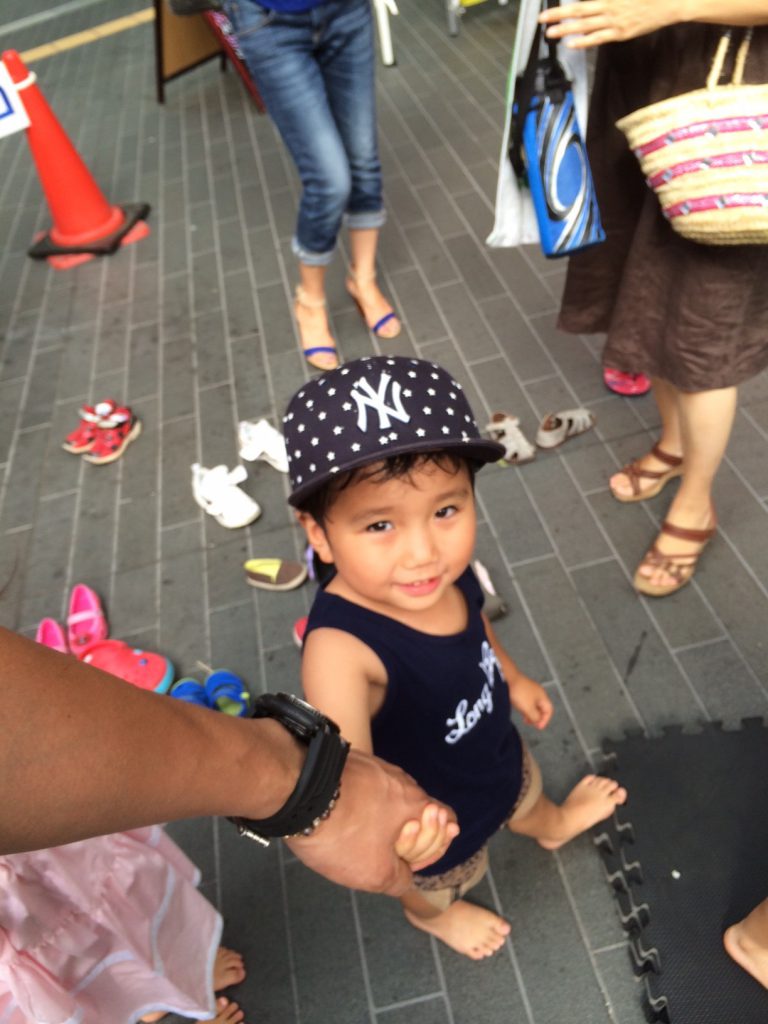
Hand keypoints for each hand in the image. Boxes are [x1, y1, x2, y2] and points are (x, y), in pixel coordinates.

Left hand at [284, 750, 457, 896]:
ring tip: (351, 836)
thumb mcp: (375, 874)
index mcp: (416, 803)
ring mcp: (376, 765)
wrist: (297, 788)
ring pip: (389, 797)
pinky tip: (337, 818)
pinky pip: (365, 787)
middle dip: (403, 836)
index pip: (449, 819)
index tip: (408, 860)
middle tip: (377, 852)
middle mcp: (402, 778)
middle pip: (416, 809)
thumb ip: (401, 879)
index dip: (434, 847)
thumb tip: (405, 876)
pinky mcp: (352, 761)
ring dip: (379, 819)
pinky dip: (358, 804)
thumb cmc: (342, 833)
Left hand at [509, 673, 552, 729]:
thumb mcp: (528, 708)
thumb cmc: (518, 691)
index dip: (545, 720)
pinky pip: (526, 701)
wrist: (508, 679)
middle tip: (532, 724)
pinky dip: (525, 707)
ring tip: (525, 719)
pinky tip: (519, 709)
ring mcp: (530, 690)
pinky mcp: (522, 689)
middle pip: (542, 708)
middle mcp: (538, 692)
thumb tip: (537, 721)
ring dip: (531, 713)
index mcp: (542, 696)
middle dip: (538, 717)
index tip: (538, 727)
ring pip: (533, 705)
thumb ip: (535, 717)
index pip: (549, 710)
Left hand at [538, 1, 676, 48]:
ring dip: (566, 29)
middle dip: (558, 15)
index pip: (583, 0)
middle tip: (542, 19)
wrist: (670, 3)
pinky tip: (571, 44)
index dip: (567, 4)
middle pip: (578, 11)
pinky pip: (598, 38)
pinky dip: (583, 41)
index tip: (551, 7)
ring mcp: (614, 21)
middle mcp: (610, 6)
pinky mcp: (620, 33)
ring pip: (585, 25)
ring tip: (550, 33)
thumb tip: (593, 3)